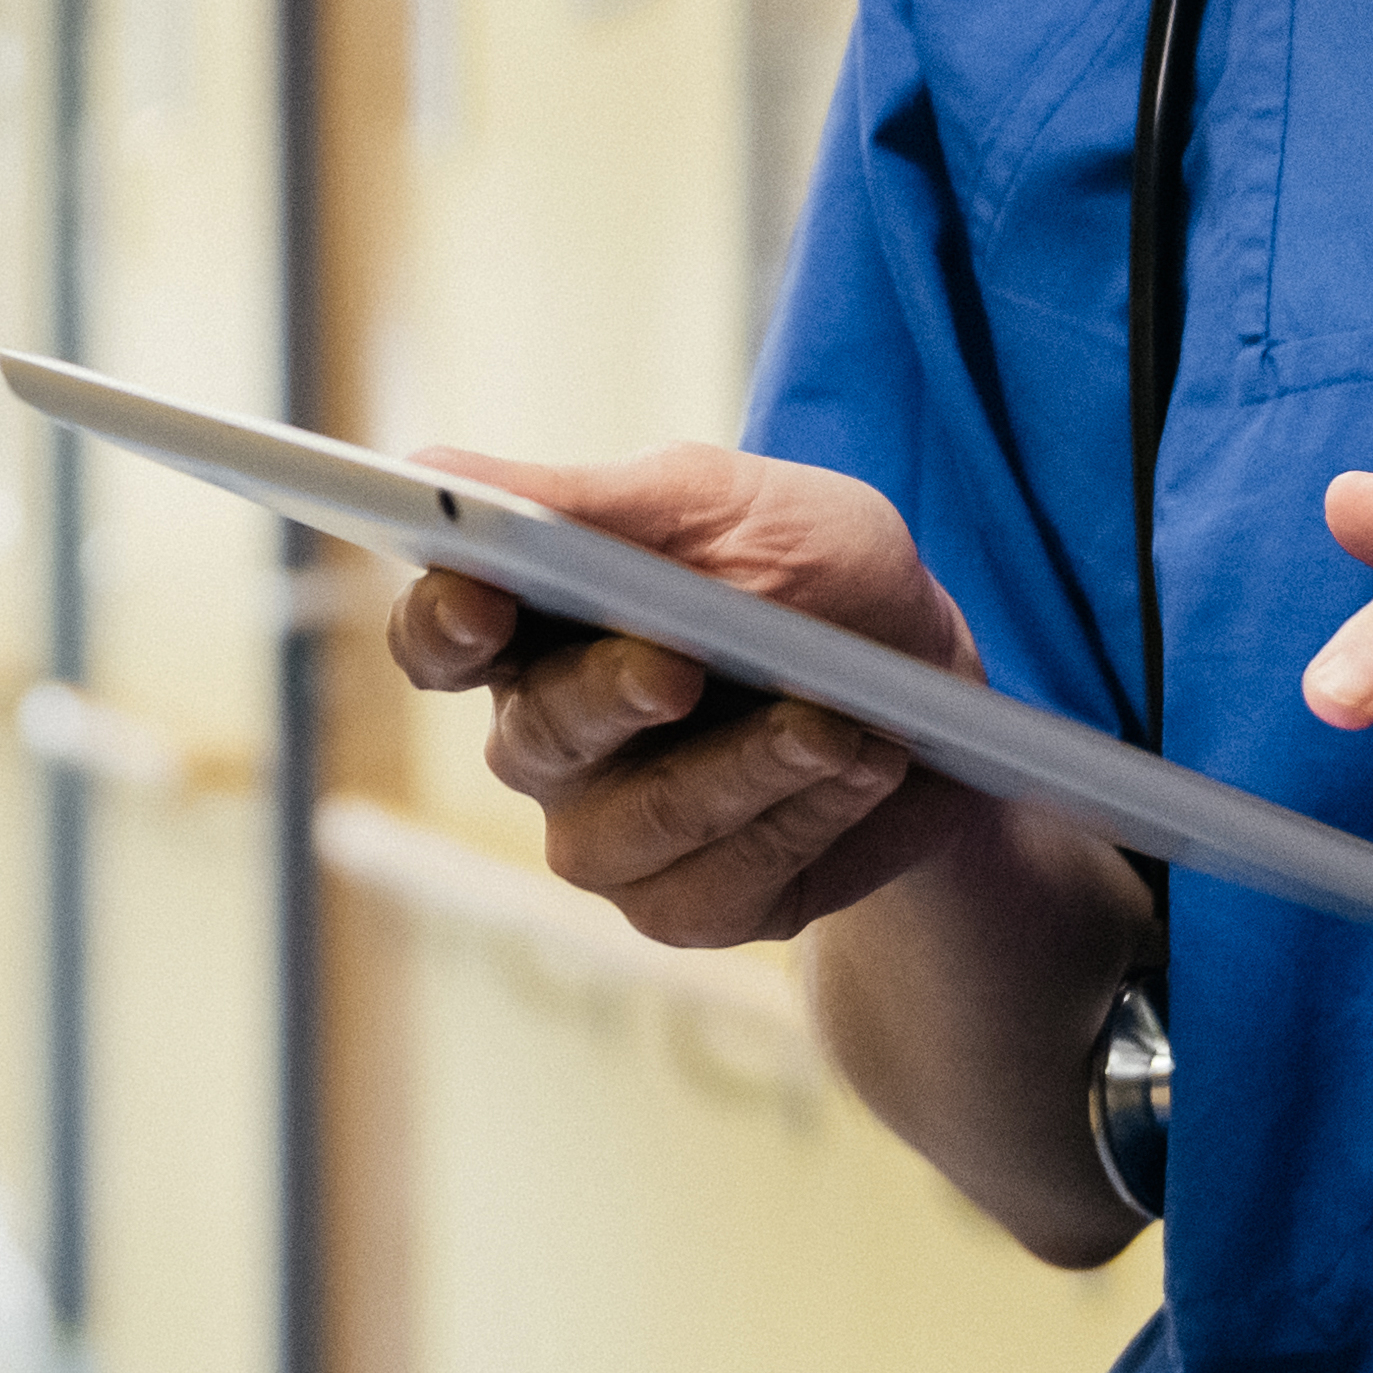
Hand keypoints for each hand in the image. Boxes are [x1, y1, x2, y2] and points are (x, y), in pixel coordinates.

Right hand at [379, 445, 984, 946]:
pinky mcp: (689, 906)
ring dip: (739, 769)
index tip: (479, 597)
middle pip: (531, 737)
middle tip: (678, 667)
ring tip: (834, 724)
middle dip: (608, 695)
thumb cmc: (819, 572)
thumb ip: (589, 499)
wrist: (941, 687)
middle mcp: (552, 740)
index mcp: (537, 624)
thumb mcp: (724, 502)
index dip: (441, 625)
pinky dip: (798, 819)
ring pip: (623, 830)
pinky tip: (863, 767)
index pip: (439, 638)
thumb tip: (431, 467)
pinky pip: (711, 887)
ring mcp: (612, 836)